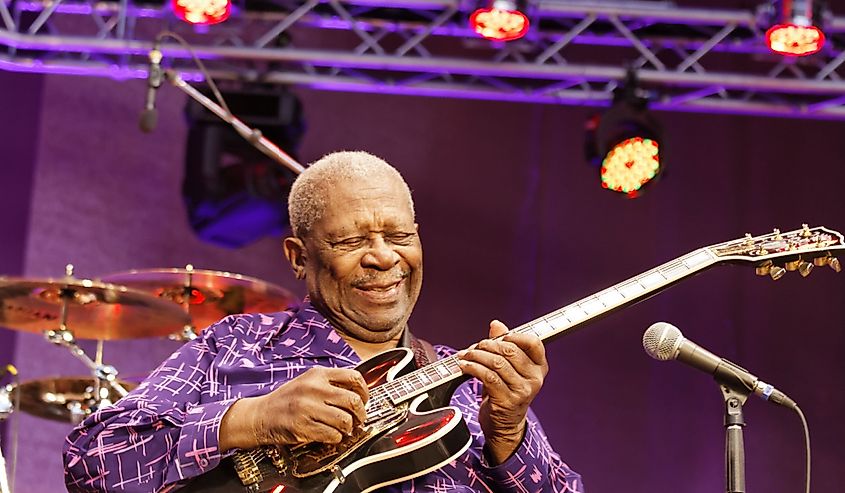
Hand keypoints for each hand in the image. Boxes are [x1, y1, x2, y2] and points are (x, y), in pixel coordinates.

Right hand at [219, 367, 367, 450]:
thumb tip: (357, 393)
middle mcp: (313, 388)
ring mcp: (307, 407)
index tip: (365, 400)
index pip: (354, 377)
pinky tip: (332, 435)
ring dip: (349, 428)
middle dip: (361, 414)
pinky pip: (332, 435)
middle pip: (353, 400)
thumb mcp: (307, 382)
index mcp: (318, 375)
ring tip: (344, 429)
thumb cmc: (286, 400)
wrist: (260, 415)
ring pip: (345, 420)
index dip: (365, 391)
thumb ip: (330, 383)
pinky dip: (336, 438)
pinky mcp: (303, 426)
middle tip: (359, 419)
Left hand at [457, 320, 547, 463]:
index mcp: (539, 367)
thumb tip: (496, 325)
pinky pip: (488, 377)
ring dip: (476, 356)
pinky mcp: (507, 400)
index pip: (534, 343)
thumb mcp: (508, 368)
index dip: (515, 335)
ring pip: (497, 363)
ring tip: (466, 356)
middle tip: (475, 347)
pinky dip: (473, 368)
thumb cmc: (507, 392)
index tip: (499, 337)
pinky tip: (465, 366)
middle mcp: (534, 379)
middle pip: (510, 351)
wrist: (505, 425)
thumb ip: (504, 345)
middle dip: (488, 345)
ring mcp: (522, 391)